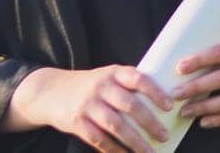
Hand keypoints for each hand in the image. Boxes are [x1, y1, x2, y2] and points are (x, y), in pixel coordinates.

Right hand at [10, 65, 171, 152]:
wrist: (49, 90)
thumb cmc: (88, 86)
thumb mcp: (105, 77)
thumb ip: (128, 87)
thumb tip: (163, 109)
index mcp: (111, 73)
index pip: (137, 78)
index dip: (155, 91)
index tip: (170, 105)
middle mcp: (99, 87)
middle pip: (129, 105)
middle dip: (150, 123)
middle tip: (164, 136)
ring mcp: (87, 105)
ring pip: (116, 126)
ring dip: (136, 142)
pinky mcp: (77, 121)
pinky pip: (100, 139)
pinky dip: (115, 150)